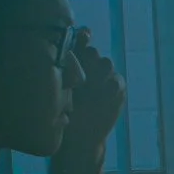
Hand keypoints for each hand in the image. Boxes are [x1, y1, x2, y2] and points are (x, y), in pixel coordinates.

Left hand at [59, 29, 126, 163]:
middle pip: (93, 52)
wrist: (79, 138)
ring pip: (106, 64)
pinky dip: (113, 83)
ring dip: (101, 68)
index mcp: (74, 64)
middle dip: (90, 55)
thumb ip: (61, 71)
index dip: (83, 37)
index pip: (80, 43)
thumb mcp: (58, 91)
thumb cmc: (62, 114)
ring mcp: (104, 79)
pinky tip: (108, 88)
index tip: (82, 35)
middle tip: (86, 60)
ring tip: (95, 76)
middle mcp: (90, 68)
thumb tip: (56, 53)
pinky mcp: (116, 91)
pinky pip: (118, 81)